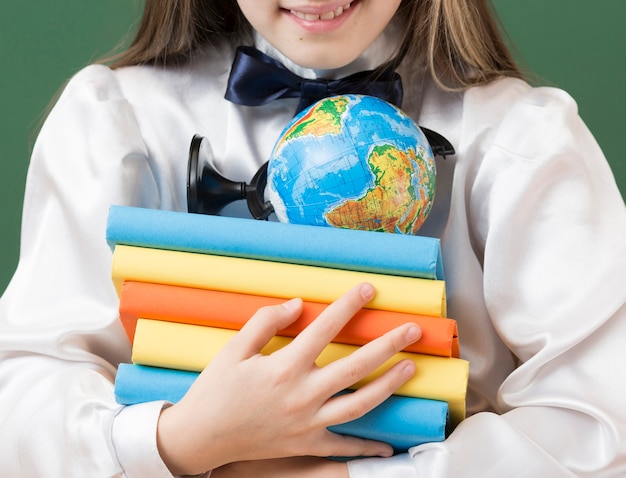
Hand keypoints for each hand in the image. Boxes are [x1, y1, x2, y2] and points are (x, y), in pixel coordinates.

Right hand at [156, 283, 419, 474]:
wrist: (201, 438)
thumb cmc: (215, 391)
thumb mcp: (234, 349)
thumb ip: (265, 322)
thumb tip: (298, 305)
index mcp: (284, 367)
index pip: (325, 329)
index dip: (349, 306)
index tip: (368, 289)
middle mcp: (302, 395)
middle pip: (356, 366)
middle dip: (388, 345)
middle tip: (412, 330)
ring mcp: (307, 423)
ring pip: (360, 404)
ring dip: (388, 385)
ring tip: (410, 368)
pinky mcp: (306, 444)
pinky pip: (342, 446)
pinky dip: (366, 448)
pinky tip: (388, 448)